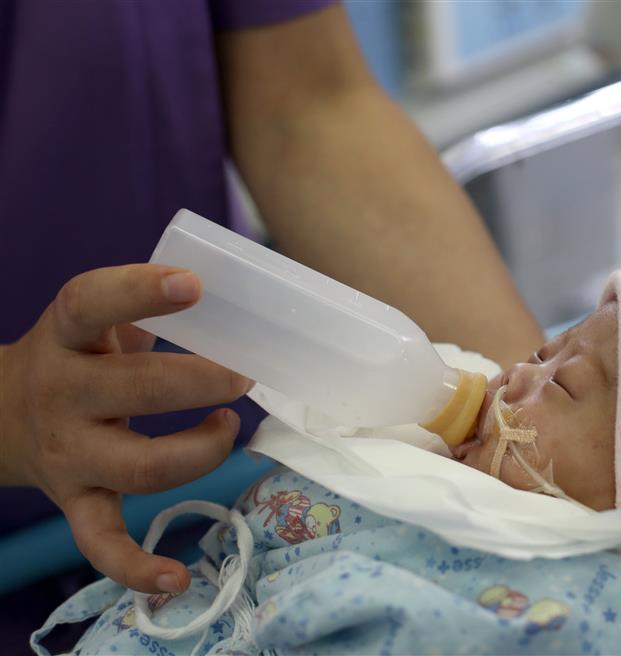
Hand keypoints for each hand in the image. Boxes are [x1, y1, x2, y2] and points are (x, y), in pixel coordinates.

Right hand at [0, 264, 252, 593]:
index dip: (139, 292)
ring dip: (201, 452)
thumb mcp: (98, 322)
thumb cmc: (78, 358)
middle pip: (136, 390)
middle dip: (202, 382)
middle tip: (242, 378)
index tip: (193, 283)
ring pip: (139, 466)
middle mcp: (62, 394)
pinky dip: (138, 567)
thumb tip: (242, 303)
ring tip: (226, 426)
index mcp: (66, 337)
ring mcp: (70, 454)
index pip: (90, 304)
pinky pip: (102, 543)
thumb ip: (151, 309)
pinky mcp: (77, 501)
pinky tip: (177, 577)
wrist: (1, 416)